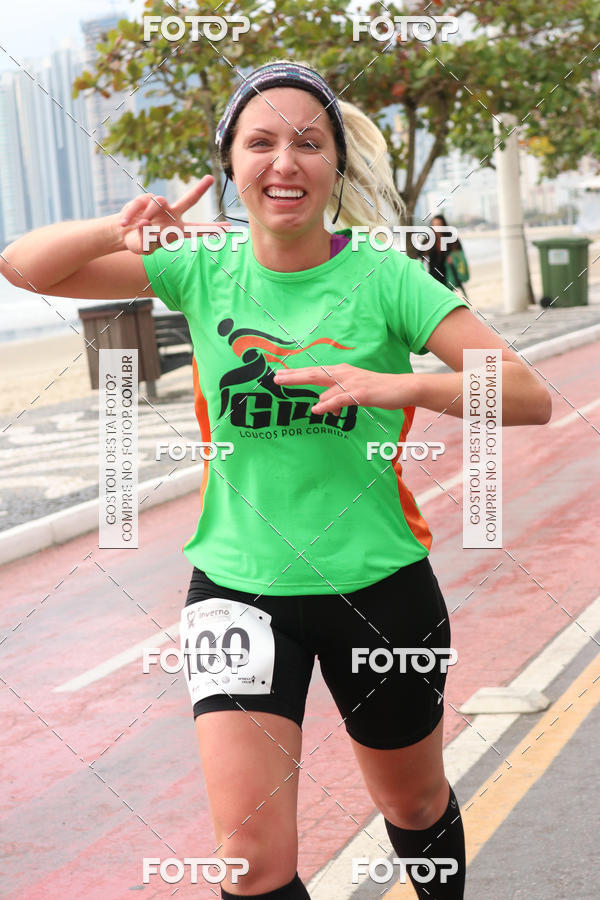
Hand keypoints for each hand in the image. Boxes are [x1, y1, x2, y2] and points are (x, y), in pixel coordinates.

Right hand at [116, 175, 229, 253]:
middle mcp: (172, 215)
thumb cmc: (138, 242)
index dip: (212, 229)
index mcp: (177, 231)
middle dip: (199, 189)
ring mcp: (159, 205)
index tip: (228, 227)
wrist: (123, 233)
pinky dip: (132, 215)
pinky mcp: (144, 199)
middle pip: (188, 199)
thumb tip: (144, 223)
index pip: (197, 230)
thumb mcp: (142, 247)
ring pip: (158, 202)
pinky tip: (125, 223)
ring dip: (148, 214)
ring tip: (141, 225)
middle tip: (210, 178)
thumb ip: (145, 240)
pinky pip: (140, 204)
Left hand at [273, 364, 418, 413]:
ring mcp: (352, 383)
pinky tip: (317, 410)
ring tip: (299, 396)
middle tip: (275, 378)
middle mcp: (344, 374)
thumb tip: (322, 408)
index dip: (296, 374)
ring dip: (313, 393)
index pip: (315, 372)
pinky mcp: (361, 393)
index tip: (279, 375)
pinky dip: (327, 405)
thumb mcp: (354, 395)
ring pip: (325, 388)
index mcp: (342, 373)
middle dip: (294, 376)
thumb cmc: (379, 391)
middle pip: (314, 374)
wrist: (403, 388)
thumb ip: (337, 400)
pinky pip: (340, 400)